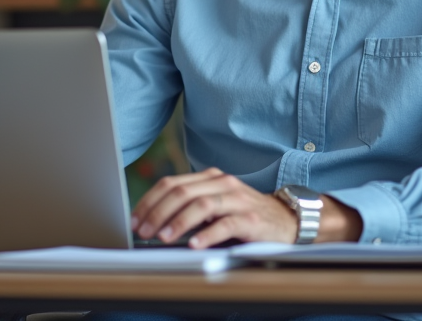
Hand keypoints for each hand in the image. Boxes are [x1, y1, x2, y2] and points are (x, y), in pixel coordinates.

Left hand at [131, 167, 296, 248]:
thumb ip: (191, 205)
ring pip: (202, 205)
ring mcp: (238, 200)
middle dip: (158, 212)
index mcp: (210, 177)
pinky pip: (225, 223)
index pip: (172, 183)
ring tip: (163, 238)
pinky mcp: (251, 219)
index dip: (150, 201)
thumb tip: (153, 221)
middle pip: (182, 192)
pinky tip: (194, 244)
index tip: (135, 219)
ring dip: (178, 222)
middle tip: (144, 232)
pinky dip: (207, 234)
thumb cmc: (244, 214)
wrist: (285, 219)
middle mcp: (223, 183)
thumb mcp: (216, 204)